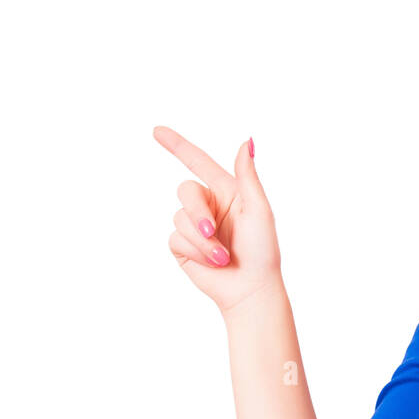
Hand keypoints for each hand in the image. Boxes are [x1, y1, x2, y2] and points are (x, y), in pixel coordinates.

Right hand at [154, 126, 281, 313]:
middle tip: (212, 231)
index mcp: (227, 190)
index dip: (177, 145)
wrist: (250, 288)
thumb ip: (247, 176)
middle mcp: (208, 205)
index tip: (156, 130)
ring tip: (222, 256)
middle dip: (197, 212)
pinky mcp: (183, 246)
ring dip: (202, 240)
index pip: (198, 161)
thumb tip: (246, 141)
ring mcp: (194, 226)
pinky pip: (176, 238)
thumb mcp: (258, 210)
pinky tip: (211, 262)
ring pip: (180, 217)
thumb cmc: (262, 250)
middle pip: (185, 190)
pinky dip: (195, 251)